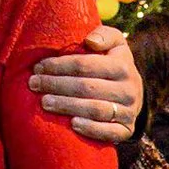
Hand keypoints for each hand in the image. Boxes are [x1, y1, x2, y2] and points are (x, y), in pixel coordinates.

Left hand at [31, 23, 142, 142]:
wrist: (134, 93)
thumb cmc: (113, 63)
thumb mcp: (115, 43)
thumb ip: (105, 35)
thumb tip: (90, 41)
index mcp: (123, 66)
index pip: (85, 65)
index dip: (59, 66)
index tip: (39, 67)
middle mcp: (129, 90)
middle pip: (87, 87)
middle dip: (56, 85)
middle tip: (34, 84)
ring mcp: (129, 112)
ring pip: (95, 110)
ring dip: (67, 106)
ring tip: (44, 102)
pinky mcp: (127, 130)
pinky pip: (110, 133)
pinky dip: (91, 129)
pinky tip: (72, 124)